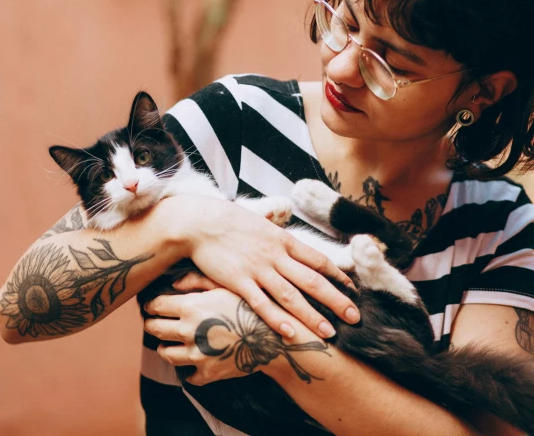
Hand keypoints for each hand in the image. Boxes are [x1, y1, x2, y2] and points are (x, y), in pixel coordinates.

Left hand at [143, 287, 331, 385]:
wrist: (276, 338)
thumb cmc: (252, 305)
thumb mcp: (225, 285)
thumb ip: (196, 280)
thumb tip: (173, 282)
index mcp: (190, 307)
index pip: (156, 306)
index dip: (151, 305)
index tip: (150, 306)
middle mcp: (188, 331)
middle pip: (155, 329)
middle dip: (152, 324)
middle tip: (153, 322)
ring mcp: (197, 355)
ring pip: (166, 354)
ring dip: (164, 347)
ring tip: (167, 343)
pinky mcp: (208, 373)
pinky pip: (188, 376)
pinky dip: (187, 370)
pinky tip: (191, 361)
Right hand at [162, 194, 358, 338]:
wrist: (199, 222)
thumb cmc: (228, 222)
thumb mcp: (261, 223)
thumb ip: (279, 237)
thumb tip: (293, 245)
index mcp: (283, 240)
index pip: (318, 260)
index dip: (338, 276)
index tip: (353, 290)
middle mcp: (275, 255)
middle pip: (312, 281)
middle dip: (336, 301)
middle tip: (355, 318)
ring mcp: (257, 269)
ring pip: (291, 296)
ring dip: (312, 316)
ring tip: (329, 333)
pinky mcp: (238, 281)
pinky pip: (261, 304)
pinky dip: (276, 319)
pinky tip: (290, 332)